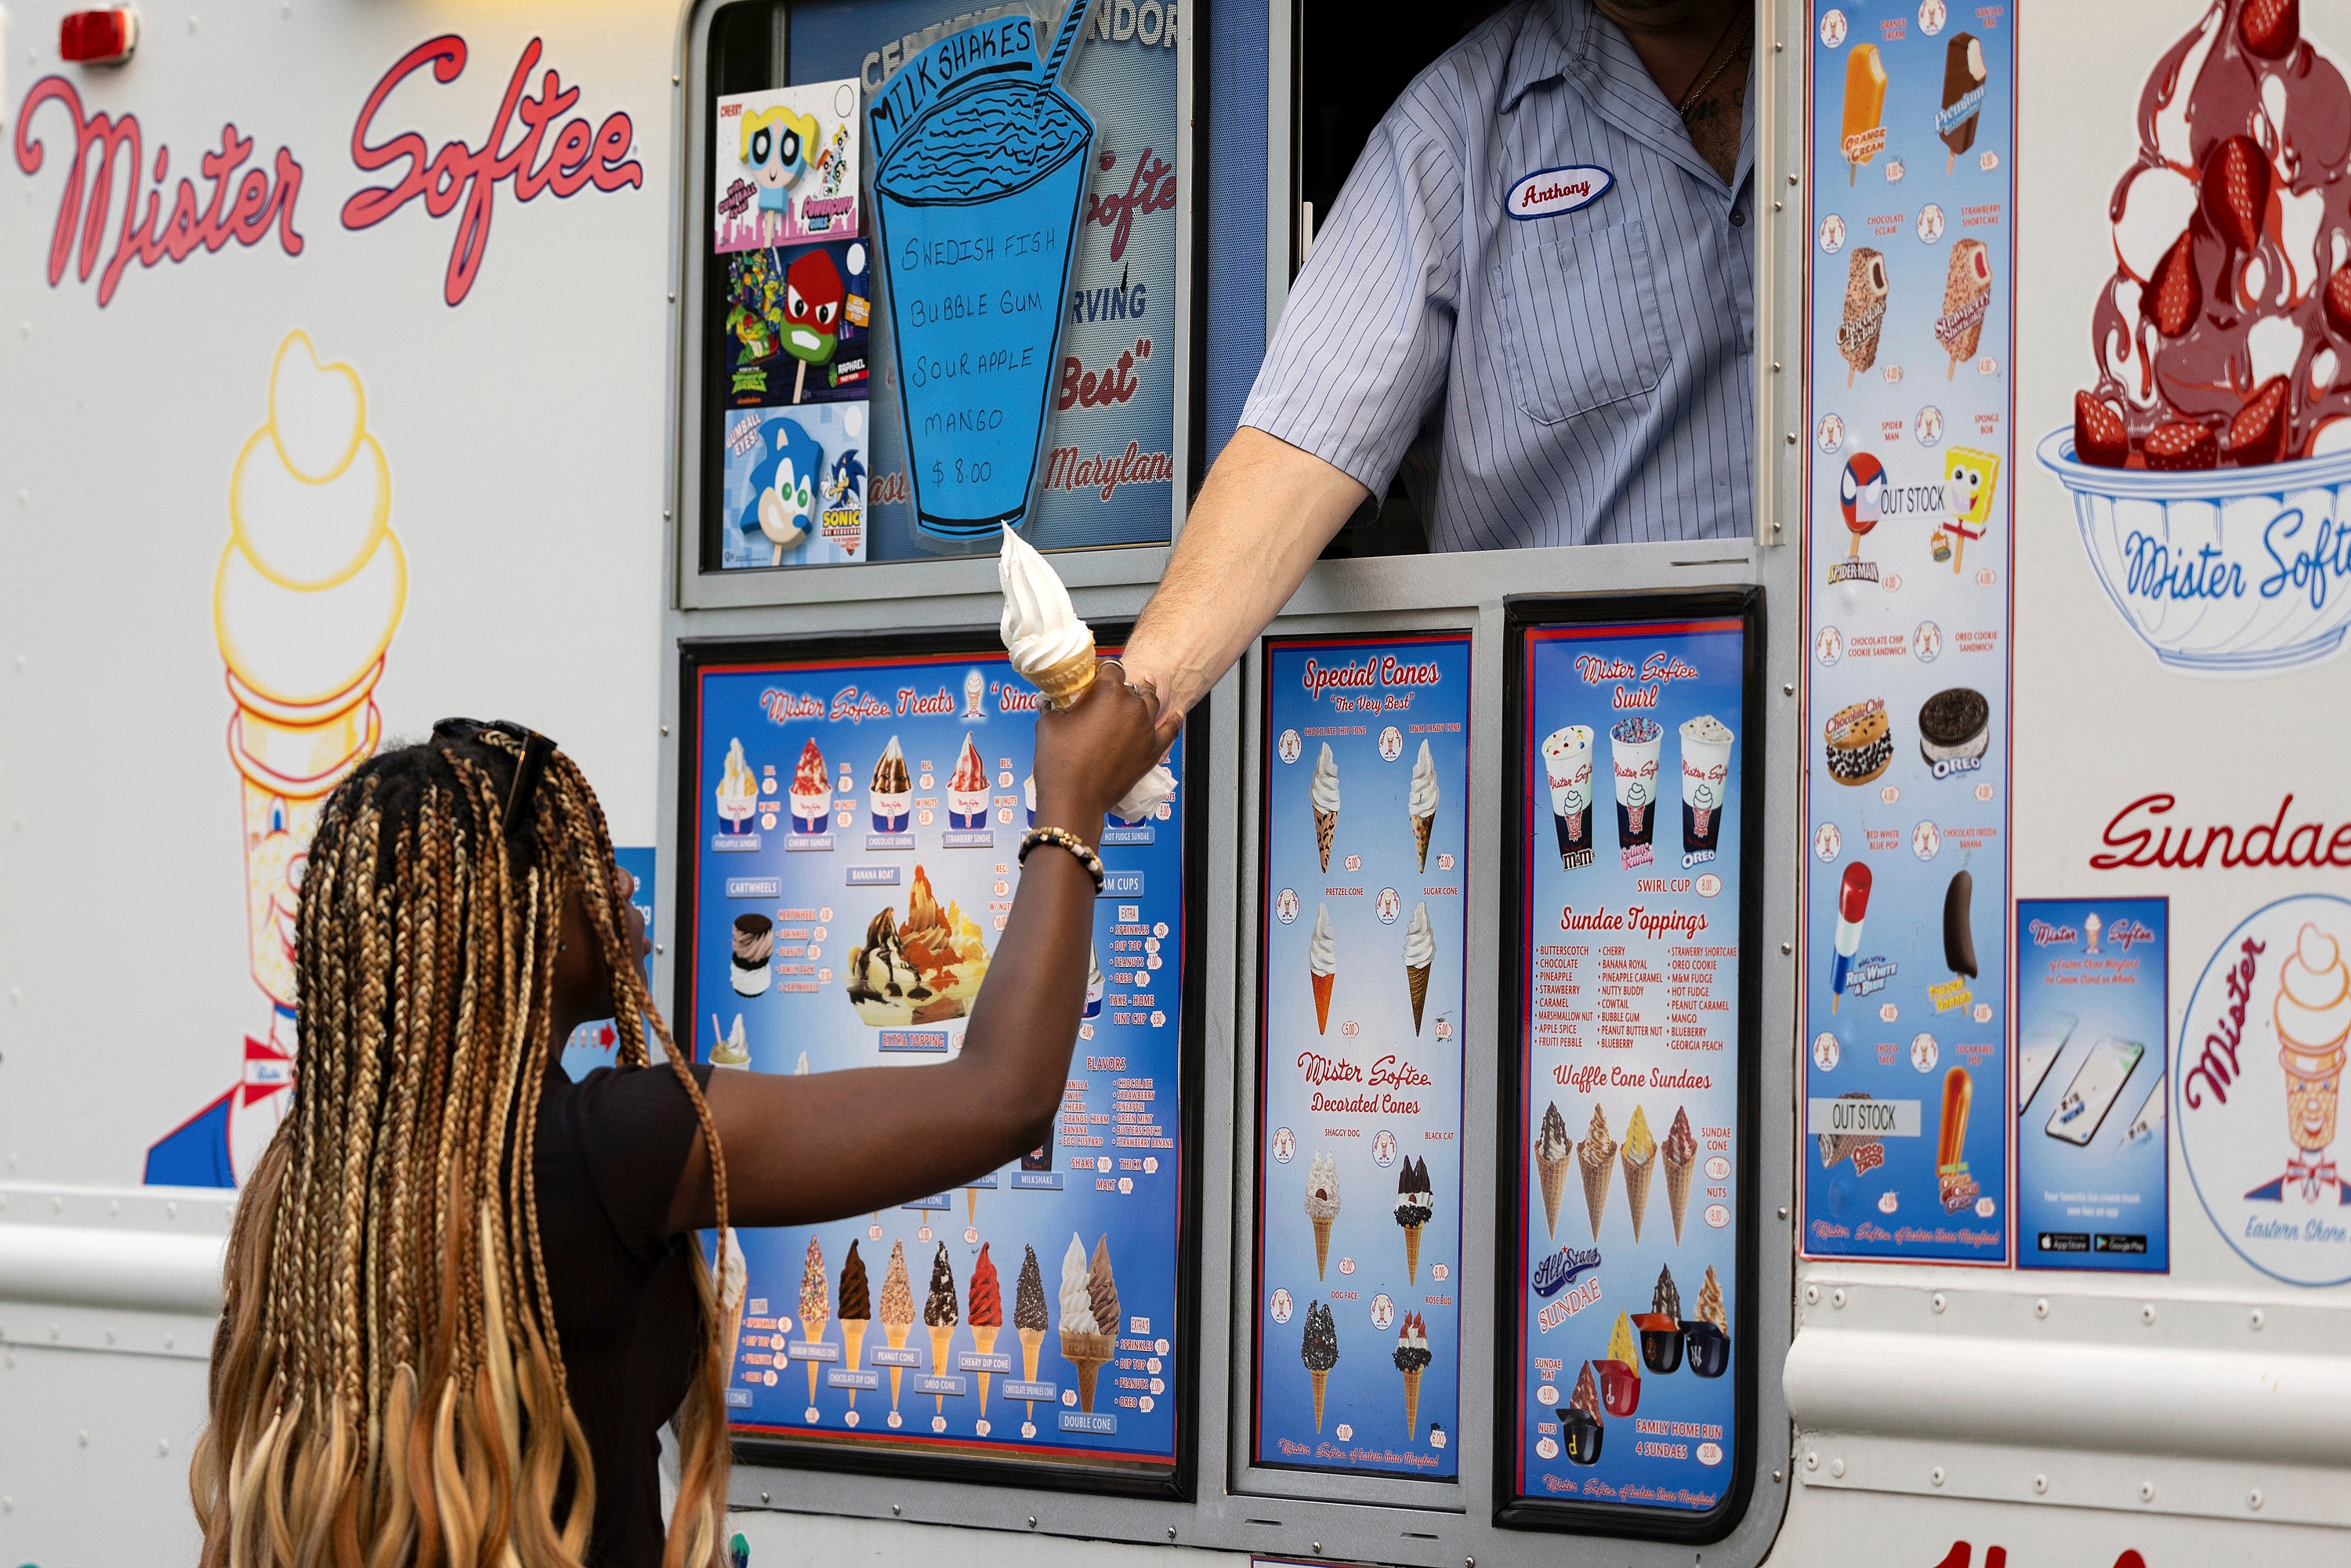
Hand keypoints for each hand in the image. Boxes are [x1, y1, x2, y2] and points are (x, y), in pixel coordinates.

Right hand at [1031, 661, 1163, 837]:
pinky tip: (1176, 714)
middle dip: (1120, 687)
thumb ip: (1053, 706)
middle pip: (1131, 685)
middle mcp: (1132, 706)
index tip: (1094, 676)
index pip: (1110, 667)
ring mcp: (1145, 729)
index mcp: (1108, 691)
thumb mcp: (1048, 724)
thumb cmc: (1060, 762)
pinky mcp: (1152, 751)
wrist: (1075, 798)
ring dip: (1145, 697)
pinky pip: (1170, 730)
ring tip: (1142, 692)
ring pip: (1151, 703)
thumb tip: (1049, 701)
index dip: (1101, 669)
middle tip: (1106, 695)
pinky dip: (1173, 720)